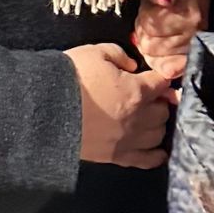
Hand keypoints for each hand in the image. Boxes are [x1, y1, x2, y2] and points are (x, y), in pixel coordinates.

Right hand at [66, 43, 176, 167]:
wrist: (50, 107)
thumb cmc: (73, 76)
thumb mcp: (95, 52)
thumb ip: (119, 54)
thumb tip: (132, 65)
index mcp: (136, 90)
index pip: (160, 83)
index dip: (161, 78)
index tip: (158, 77)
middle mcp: (139, 117)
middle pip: (163, 111)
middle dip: (158, 101)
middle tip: (149, 96)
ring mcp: (130, 139)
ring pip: (158, 134)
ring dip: (156, 124)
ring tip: (148, 118)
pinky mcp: (119, 156)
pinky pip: (148, 160)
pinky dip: (156, 154)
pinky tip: (158, 149)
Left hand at [132, 0, 209, 78]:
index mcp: (191, 14)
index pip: (152, 25)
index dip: (142, 16)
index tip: (147, 7)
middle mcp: (195, 35)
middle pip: (152, 45)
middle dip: (143, 31)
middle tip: (147, 18)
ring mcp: (193, 49)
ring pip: (156, 59)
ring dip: (149, 44)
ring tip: (153, 29)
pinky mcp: (190, 58)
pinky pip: (168, 70)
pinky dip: (157, 62)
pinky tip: (156, 50)